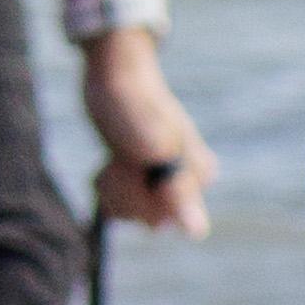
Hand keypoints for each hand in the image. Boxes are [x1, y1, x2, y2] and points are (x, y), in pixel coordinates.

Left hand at [84, 37, 212, 239]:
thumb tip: (196, 233)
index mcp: (197, 176)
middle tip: (119, 155)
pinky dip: (108, 188)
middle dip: (124, 190)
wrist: (115, 72)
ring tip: (114, 157)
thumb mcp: (154, 146)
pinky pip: (120, 206)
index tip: (131, 162)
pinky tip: (110, 163)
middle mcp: (184, 184)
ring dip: (113, 188)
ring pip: (131, 214)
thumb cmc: (134, 101)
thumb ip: (177, 190)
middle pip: (147, 219)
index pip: (164, 217)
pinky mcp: (140, 181)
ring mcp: (161, 183)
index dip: (138, 195)